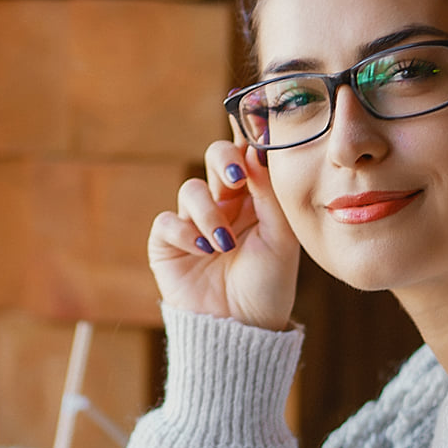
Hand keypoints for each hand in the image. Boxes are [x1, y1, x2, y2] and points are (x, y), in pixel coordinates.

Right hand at [148, 140, 299, 330]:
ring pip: (191, 189)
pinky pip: (168, 221)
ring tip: (223, 245)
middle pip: (215, 157)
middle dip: (223, 160)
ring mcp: (193, 222)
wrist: (242, 329)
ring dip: (208, 214)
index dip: (247, 134)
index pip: (248, 156)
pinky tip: (203, 253)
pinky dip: (185, 234)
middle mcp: (223, 205)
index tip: (253, 118)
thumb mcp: (280, 237)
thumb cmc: (268, 286)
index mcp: (254, 200)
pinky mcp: (168, 244)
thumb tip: (256, 149)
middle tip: (236, 178)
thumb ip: (269, 193)